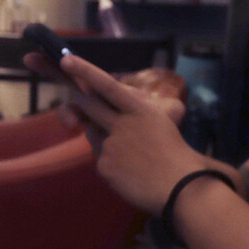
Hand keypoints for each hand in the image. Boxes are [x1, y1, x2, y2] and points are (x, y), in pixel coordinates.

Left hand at [35, 53, 208, 212]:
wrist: (182, 188)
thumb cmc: (178, 155)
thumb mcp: (162, 123)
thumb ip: (137, 115)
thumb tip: (113, 112)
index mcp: (140, 110)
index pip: (107, 85)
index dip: (85, 71)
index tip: (66, 60)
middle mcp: (122, 124)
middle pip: (90, 106)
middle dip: (80, 103)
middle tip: (80, 102)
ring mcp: (111, 145)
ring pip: (94, 135)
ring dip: (102, 139)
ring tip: (130, 155)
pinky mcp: (104, 166)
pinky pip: (100, 160)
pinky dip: (111, 165)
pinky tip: (130, 173)